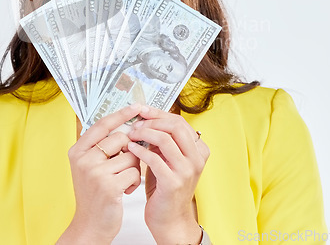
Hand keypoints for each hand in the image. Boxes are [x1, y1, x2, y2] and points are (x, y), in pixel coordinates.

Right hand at [57, 104, 141, 244]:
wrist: (89, 226)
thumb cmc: (94, 193)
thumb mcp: (90, 166)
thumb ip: (102, 146)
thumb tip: (127, 124)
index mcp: (77, 150)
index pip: (103, 124)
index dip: (121, 114)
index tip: (137, 106)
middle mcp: (83, 159)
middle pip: (121, 138)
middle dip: (130, 150)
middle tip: (123, 165)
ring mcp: (95, 172)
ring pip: (131, 156)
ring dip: (133, 168)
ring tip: (121, 181)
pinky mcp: (108, 186)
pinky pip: (134, 172)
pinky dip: (134, 182)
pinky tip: (124, 191)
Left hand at [127, 105, 209, 244]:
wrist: (169, 219)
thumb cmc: (165, 187)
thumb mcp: (168, 158)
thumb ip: (163, 140)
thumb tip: (146, 118)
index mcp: (199, 150)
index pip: (179, 121)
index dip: (158, 113)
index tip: (142, 110)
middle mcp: (197, 159)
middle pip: (175, 126)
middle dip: (152, 121)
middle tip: (135, 124)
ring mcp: (187, 171)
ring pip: (165, 139)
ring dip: (144, 133)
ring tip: (131, 135)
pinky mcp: (173, 183)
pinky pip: (154, 159)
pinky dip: (140, 150)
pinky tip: (130, 149)